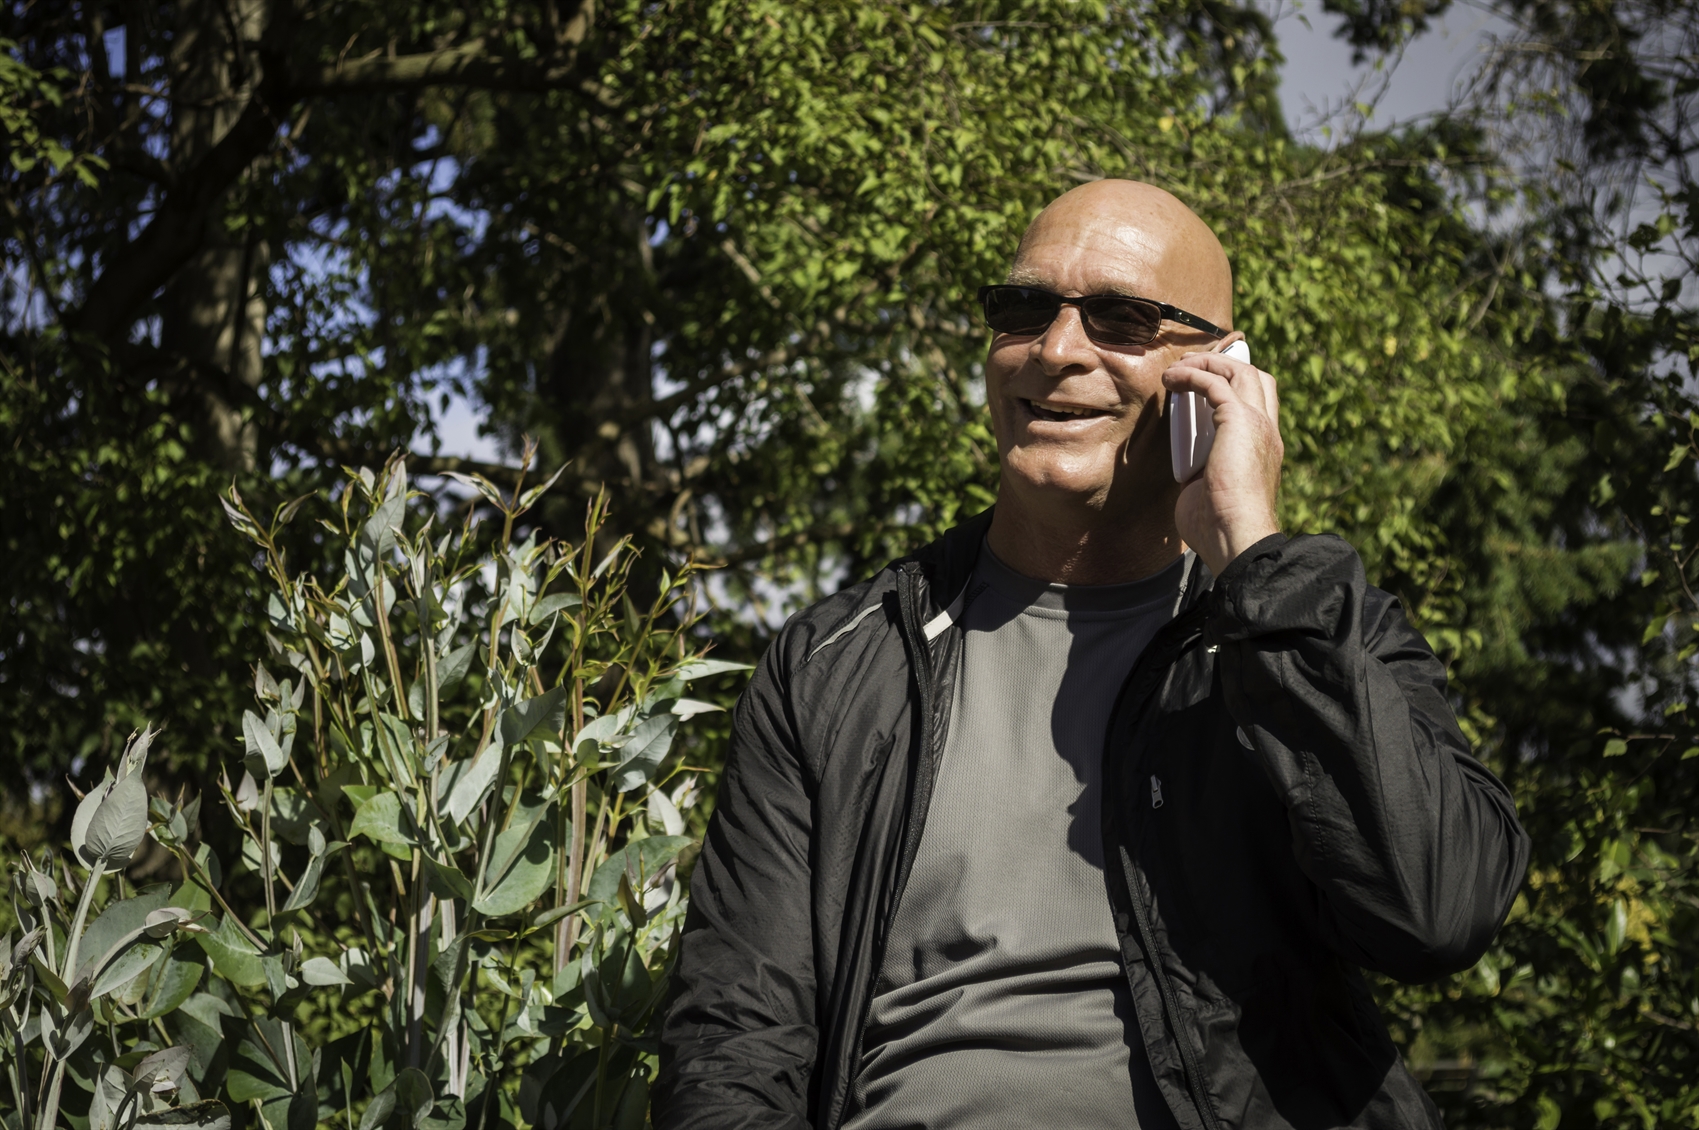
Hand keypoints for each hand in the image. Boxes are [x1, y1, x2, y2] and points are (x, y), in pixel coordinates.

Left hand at [1162, 344, 1282, 575]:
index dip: (1235, 386)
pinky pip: (1215, 382)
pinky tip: (1170, 381)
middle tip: (1189, 367)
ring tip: (1176, 370)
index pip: (1260, 403)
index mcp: (1265, 449)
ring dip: (1205, 364)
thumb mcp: (1209, 493)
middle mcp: (1267, 431)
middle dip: (1222, 364)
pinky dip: (1192, 374)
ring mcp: (1257, 424)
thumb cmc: (1219, 528)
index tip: (1201, 385)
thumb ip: (1203, 475)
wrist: (1236, 537)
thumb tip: (1188, 476)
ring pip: (1239, 371)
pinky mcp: (1239, 420)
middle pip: (1256, 377)